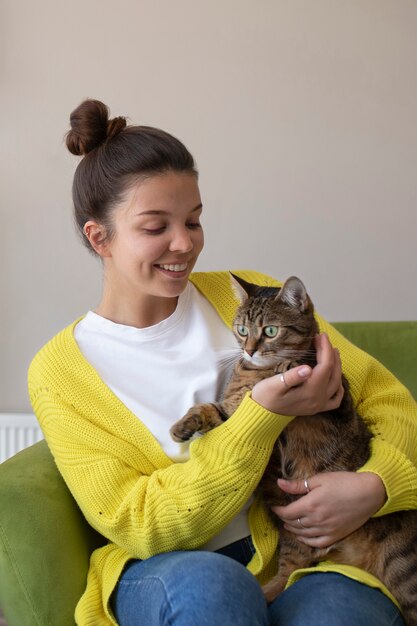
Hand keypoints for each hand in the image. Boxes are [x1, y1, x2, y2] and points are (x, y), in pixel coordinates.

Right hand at [251, 333, 343, 415]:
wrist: (261, 414)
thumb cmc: (265, 396)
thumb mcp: (274, 384)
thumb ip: (291, 377)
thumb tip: (308, 368)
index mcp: (310, 391)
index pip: (325, 366)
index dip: (325, 349)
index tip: (321, 335)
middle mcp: (318, 399)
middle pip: (332, 372)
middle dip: (330, 353)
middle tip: (323, 339)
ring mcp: (319, 405)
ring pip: (336, 383)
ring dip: (336, 366)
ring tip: (331, 351)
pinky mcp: (316, 408)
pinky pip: (335, 400)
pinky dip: (339, 387)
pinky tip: (335, 377)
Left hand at [272, 471, 386, 547]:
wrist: (368, 493)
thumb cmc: (344, 482)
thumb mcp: (320, 479)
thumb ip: (298, 485)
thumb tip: (279, 483)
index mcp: (311, 505)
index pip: (288, 513)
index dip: (278, 511)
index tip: (274, 507)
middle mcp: (317, 520)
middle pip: (294, 524)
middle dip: (285, 519)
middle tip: (282, 514)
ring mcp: (327, 530)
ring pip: (303, 535)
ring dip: (294, 530)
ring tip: (289, 524)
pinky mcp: (336, 535)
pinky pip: (317, 543)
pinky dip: (307, 542)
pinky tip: (303, 537)